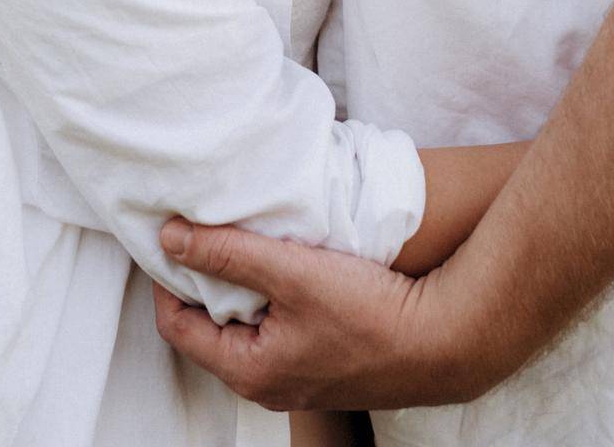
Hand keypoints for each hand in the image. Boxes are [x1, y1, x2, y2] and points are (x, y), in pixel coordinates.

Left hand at [153, 219, 503, 411]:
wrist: (445, 340)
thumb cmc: (370, 314)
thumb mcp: (291, 271)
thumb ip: (227, 252)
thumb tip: (169, 236)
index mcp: (247, 370)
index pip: (176, 324)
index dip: (168, 276)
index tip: (174, 233)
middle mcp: (266, 384)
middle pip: (208, 326)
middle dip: (204, 278)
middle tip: (207, 230)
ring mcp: (296, 377)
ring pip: (245, 324)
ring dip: (240, 284)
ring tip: (247, 239)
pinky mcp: (322, 362)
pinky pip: (277, 327)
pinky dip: (271, 294)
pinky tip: (287, 261)